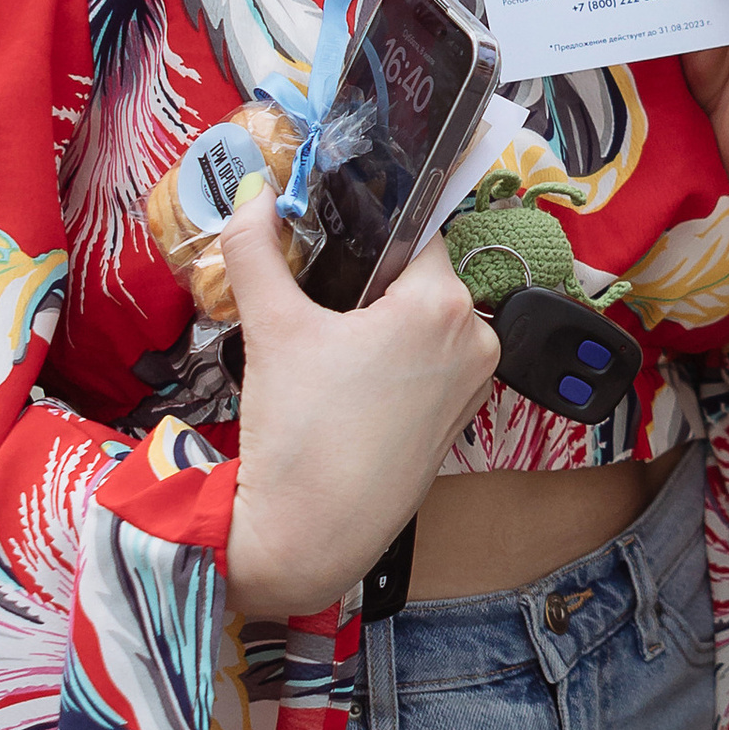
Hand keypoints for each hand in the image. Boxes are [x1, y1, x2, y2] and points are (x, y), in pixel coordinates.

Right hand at [221, 191, 499, 621]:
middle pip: (418, 277)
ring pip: (424, 322)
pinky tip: (348, 383)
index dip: (367, 227)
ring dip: (381, 322)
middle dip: (368, 280)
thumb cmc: (301, 433)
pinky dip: (396, 362)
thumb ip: (256, 249)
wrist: (312, 536)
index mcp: (442, 302)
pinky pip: (431, 365)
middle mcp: (476, 337)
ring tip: (326, 347)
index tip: (328, 234)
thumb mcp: (271, 326)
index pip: (413, 230)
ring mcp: (474, 383)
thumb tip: (252, 193)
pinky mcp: (461, 420)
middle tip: (314, 300)